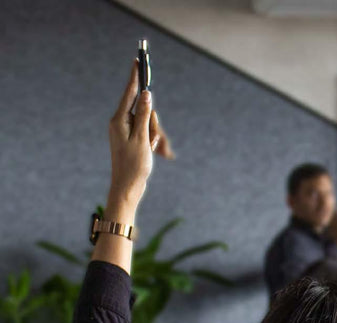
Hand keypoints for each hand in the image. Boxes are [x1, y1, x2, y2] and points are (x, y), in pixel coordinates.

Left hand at [107, 60, 173, 217]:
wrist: (128, 187)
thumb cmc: (133, 165)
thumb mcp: (141, 138)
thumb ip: (144, 115)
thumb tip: (146, 94)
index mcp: (119, 120)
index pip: (130, 93)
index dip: (135, 77)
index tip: (137, 60)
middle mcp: (121, 123)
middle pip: (145, 111)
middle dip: (154, 124)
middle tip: (153, 140)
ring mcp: (127, 131)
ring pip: (149, 123)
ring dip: (156, 136)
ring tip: (153, 150)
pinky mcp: (133, 139)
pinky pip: (149, 133)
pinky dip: (155, 142)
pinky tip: (155, 154)